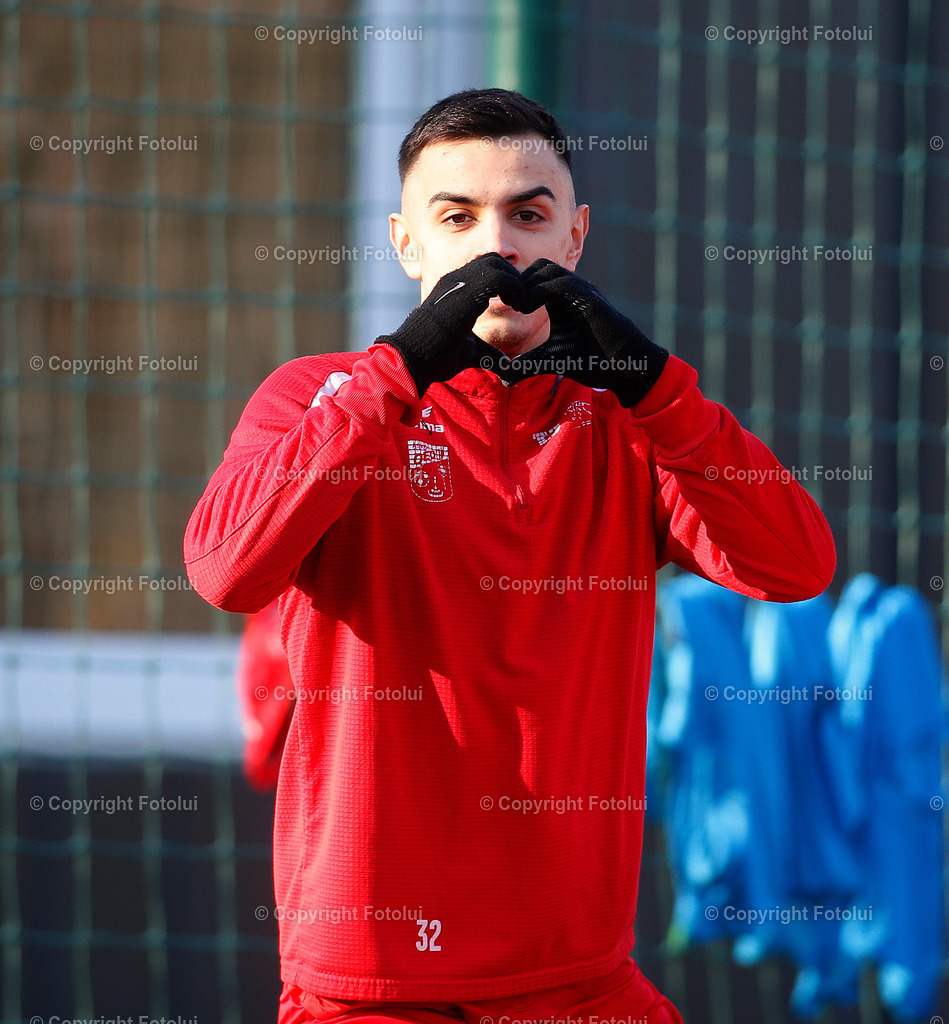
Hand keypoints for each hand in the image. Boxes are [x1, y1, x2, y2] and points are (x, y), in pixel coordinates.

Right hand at [377, 253, 524, 397]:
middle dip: (512, 278)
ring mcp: (458, 283)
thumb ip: (489, 354)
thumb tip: (506, 367)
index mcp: (454, 290)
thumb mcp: (470, 353)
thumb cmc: (433, 357)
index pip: (485, 269)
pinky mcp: (464, 292)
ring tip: (520, 305)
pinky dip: (515, 288)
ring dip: (515, 282)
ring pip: (496, 263)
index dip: (506, 283)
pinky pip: (499, 277)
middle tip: (521, 302)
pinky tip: (517, 307)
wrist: (412, 358)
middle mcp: (455, 280)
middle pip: (493, 260)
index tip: (516, 305)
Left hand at [518, 259, 668, 405]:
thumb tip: (503, 378)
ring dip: (528, 284)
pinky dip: (541, 291)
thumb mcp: (550, 361)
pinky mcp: (589, 298)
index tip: (505, 307)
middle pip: (538, 267)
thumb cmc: (591, 361)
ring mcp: (581, 291)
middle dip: (520, 282)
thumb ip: (527, 365)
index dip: (517, 288)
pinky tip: (530, 309)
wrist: (623, 366)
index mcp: (560, 300)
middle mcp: (570, 290)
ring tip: (519, 307)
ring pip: (547, 269)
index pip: (533, 277)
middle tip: (510, 304)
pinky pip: (561, 283)